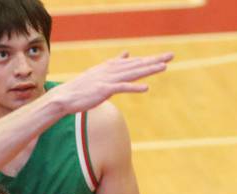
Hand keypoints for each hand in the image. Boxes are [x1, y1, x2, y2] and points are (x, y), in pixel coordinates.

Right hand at [49, 51, 173, 113]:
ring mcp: (108, 80)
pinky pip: (122, 88)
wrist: (66, 96)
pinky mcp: (104, 90)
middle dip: (154, 61)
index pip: (134, 62)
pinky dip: (134, 87)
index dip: (149, 59)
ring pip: (132, 74)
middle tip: (171, 56)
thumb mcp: (100, 72)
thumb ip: (115, 64)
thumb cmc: (82, 88)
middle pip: (137, 65)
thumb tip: (126, 54)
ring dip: (148, 70)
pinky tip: (146, 88)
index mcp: (111, 67)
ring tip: (163, 67)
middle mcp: (111, 70)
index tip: (164, 57)